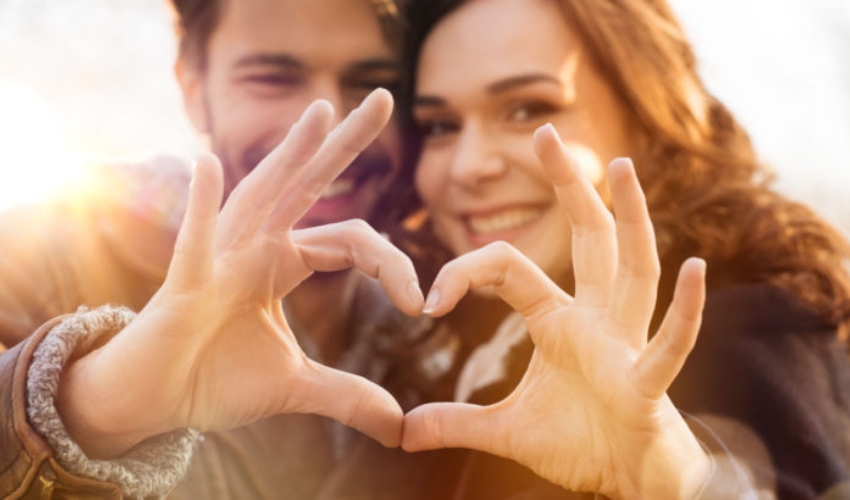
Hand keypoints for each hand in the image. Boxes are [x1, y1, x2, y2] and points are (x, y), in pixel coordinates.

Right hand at [58, 89, 423, 457]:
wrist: (157, 401)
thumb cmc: (215, 378)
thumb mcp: (295, 386)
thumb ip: (346, 395)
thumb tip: (400, 426)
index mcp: (284, 262)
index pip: (352, 241)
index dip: (392, 266)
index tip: (420, 304)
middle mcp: (256, 246)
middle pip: (308, 185)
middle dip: (346, 145)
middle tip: (385, 98)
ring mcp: (220, 257)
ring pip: (260, 195)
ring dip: (288, 155)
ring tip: (320, 113)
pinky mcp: (186, 283)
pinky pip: (195, 240)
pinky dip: (201, 205)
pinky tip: (208, 162)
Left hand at [402, 125, 710, 499]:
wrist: (631, 481)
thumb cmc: (581, 442)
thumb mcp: (507, 432)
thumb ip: (457, 424)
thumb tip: (403, 432)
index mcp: (559, 322)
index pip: (511, 269)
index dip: (466, 272)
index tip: (429, 300)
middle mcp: (597, 319)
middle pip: (587, 240)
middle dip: (568, 187)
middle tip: (544, 133)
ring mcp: (626, 345)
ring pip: (633, 271)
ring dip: (630, 220)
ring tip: (620, 167)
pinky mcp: (647, 383)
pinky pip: (669, 343)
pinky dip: (686, 311)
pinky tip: (697, 269)